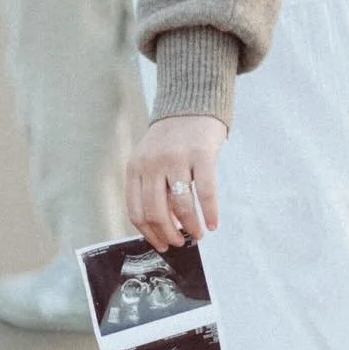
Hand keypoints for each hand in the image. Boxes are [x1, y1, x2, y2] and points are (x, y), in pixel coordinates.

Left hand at [126, 115, 226, 251]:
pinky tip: (213, 224)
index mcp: (135, 168)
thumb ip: (152, 188)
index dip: (149, 234)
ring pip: (181, 206)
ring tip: (198, 234)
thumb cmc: (171, 140)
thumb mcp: (150, 160)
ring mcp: (176, 158)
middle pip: (156, 213)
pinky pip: (205, 192)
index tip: (162, 245)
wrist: (190, 105)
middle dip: (169, 235)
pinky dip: (209, 213)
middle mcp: (152, 164)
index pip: (136, 212)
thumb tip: (166, 227)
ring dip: (191, 227)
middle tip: (181, 243)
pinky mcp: (201, 154)